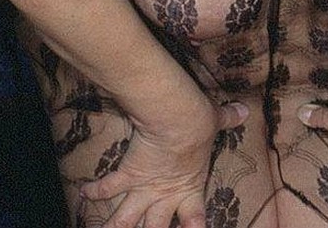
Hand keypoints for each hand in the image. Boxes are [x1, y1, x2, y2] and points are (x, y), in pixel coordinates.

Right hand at [80, 96, 247, 227]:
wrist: (178, 117)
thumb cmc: (200, 122)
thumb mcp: (216, 122)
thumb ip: (228, 120)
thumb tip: (244, 110)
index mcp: (189, 188)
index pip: (193, 221)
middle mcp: (165, 195)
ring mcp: (145, 187)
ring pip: (125, 219)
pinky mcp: (129, 173)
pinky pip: (109, 185)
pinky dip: (95, 190)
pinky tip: (84, 192)